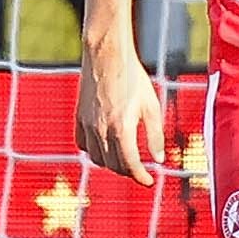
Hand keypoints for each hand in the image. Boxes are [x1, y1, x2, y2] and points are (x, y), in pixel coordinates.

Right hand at [74, 37, 167, 186]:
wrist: (107, 56)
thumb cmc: (132, 78)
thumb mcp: (151, 106)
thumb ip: (155, 135)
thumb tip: (159, 159)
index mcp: (122, 129)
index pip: (130, 165)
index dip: (141, 177)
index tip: (149, 182)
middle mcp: (102, 130)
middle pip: (114, 165)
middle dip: (128, 171)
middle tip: (139, 169)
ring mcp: (87, 125)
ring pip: (97, 158)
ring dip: (111, 163)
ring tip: (124, 159)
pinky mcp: (79, 118)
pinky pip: (83, 145)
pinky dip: (94, 151)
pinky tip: (104, 147)